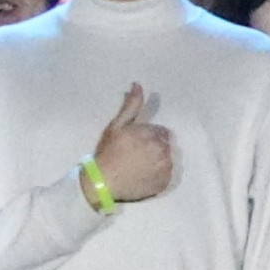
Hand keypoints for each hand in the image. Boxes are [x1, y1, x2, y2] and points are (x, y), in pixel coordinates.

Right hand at [88, 86, 178, 209]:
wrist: (103, 182)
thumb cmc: (108, 152)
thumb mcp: (117, 126)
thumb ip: (131, 106)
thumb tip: (137, 85)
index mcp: (154, 134)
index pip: (162, 132)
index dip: (149, 136)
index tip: (137, 143)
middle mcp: (164, 150)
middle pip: (166, 145)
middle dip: (155, 147)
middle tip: (136, 155)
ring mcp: (165, 168)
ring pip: (167, 160)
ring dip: (158, 161)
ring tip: (139, 166)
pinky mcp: (164, 183)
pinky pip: (166, 175)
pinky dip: (158, 175)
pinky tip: (143, 176)